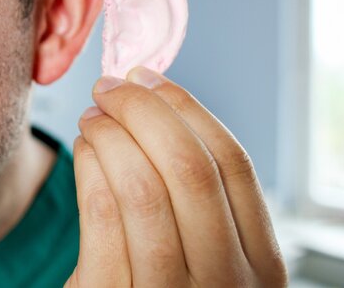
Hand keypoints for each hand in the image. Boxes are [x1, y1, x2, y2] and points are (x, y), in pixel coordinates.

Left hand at [64, 66, 287, 286]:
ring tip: (92, 117)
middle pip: (189, 168)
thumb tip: (155, 98)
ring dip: (111, 135)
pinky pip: (102, 215)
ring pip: (143, 187)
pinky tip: (83, 149)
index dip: (188, 110)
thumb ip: (194, 195)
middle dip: (143, 111)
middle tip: (109, 88)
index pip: (234, 165)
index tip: (149, 77)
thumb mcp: (200, 255)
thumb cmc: (159, 287)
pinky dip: (90, 166)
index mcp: (260, 265)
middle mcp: (226, 284)